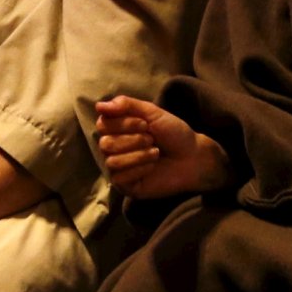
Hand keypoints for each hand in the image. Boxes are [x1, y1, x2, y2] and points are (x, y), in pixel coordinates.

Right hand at [96, 94, 228, 198]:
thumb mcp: (152, 112)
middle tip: (151, 139)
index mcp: (117, 128)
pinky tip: (152, 167)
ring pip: (112, 161)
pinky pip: (119, 178)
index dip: (124, 124)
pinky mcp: (125, 186)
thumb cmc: (173, 133)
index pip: (102, 124)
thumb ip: (126, 105)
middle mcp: (113, 148)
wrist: (192, 157)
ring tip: (155, 153)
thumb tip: (99, 105)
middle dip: (133, 140)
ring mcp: (118, 168)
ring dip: (138, 155)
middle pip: (105, 143)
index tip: (145, 124)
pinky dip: (139, 169)